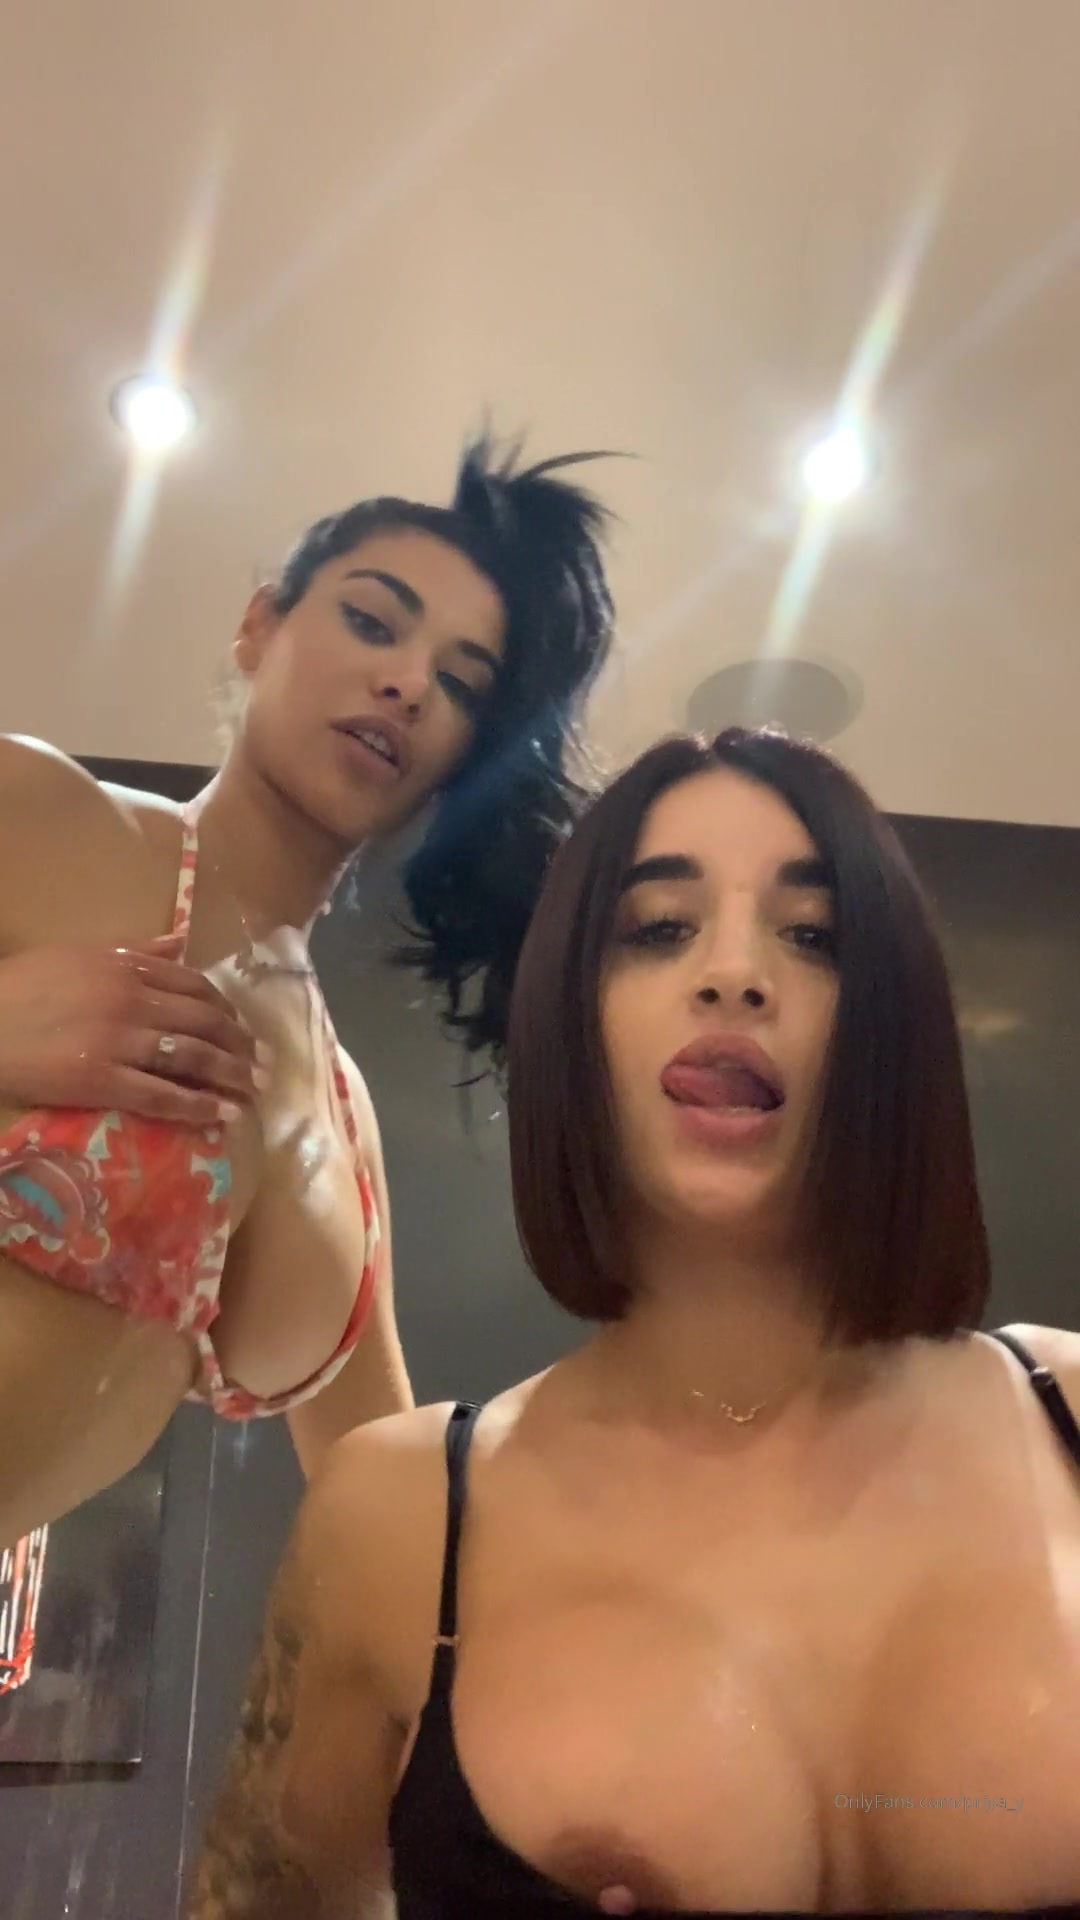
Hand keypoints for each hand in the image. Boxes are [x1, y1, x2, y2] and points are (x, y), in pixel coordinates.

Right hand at [0, 936, 262, 1125]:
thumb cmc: (20, 987)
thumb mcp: (77, 955)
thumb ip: (133, 950)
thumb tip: (179, 939)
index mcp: (127, 967)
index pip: (196, 987)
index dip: (227, 1010)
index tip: (243, 1028)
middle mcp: (132, 1000)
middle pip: (205, 1022)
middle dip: (241, 1045)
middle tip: (264, 1064)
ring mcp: (119, 1041)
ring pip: (193, 1058)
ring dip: (231, 1076)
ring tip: (255, 1092)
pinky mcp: (102, 1080)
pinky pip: (162, 1095)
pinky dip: (198, 1106)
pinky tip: (223, 1116)